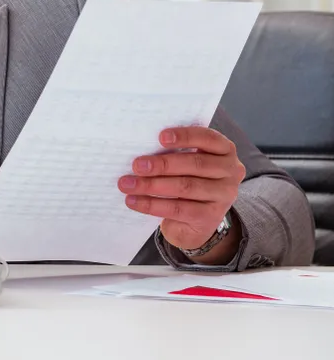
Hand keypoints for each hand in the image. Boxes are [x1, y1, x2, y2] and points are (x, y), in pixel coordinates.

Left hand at [118, 126, 244, 262]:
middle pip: (194, 164)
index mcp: (225, 151)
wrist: (194, 222)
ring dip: (151, 185)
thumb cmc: (186, 181)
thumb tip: (140, 146)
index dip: (185, 136)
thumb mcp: (186, 165)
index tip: (160, 137)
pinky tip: (133, 201)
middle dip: (162, 164)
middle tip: (136, 165)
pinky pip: (178, 209)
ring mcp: (224, 195)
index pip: (208, 138)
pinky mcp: (211, 217)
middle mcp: (231, 171)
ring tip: (127, 184)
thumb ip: (174, 153)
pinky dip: (152, 204)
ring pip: (185, 187)